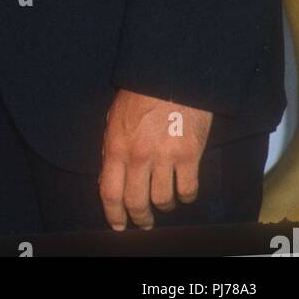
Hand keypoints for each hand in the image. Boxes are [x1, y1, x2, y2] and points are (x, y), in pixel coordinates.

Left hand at [99, 88, 212, 230]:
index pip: (110, 192)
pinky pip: (188, 191)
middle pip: (136, 203)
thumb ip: (112, 147)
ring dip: (164, 205)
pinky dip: (185, 196)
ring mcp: (165, 158)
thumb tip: (110, 177)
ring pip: (163, 201)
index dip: (113, 214)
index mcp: (116, 146)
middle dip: (140, 218)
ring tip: (165, 201)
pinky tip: (183, 191)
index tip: (118, 224)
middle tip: (144, 222)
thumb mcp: (115, 117)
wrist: (171, 74)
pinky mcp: (189, 156)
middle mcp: (138, 157)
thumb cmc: (140, 93)